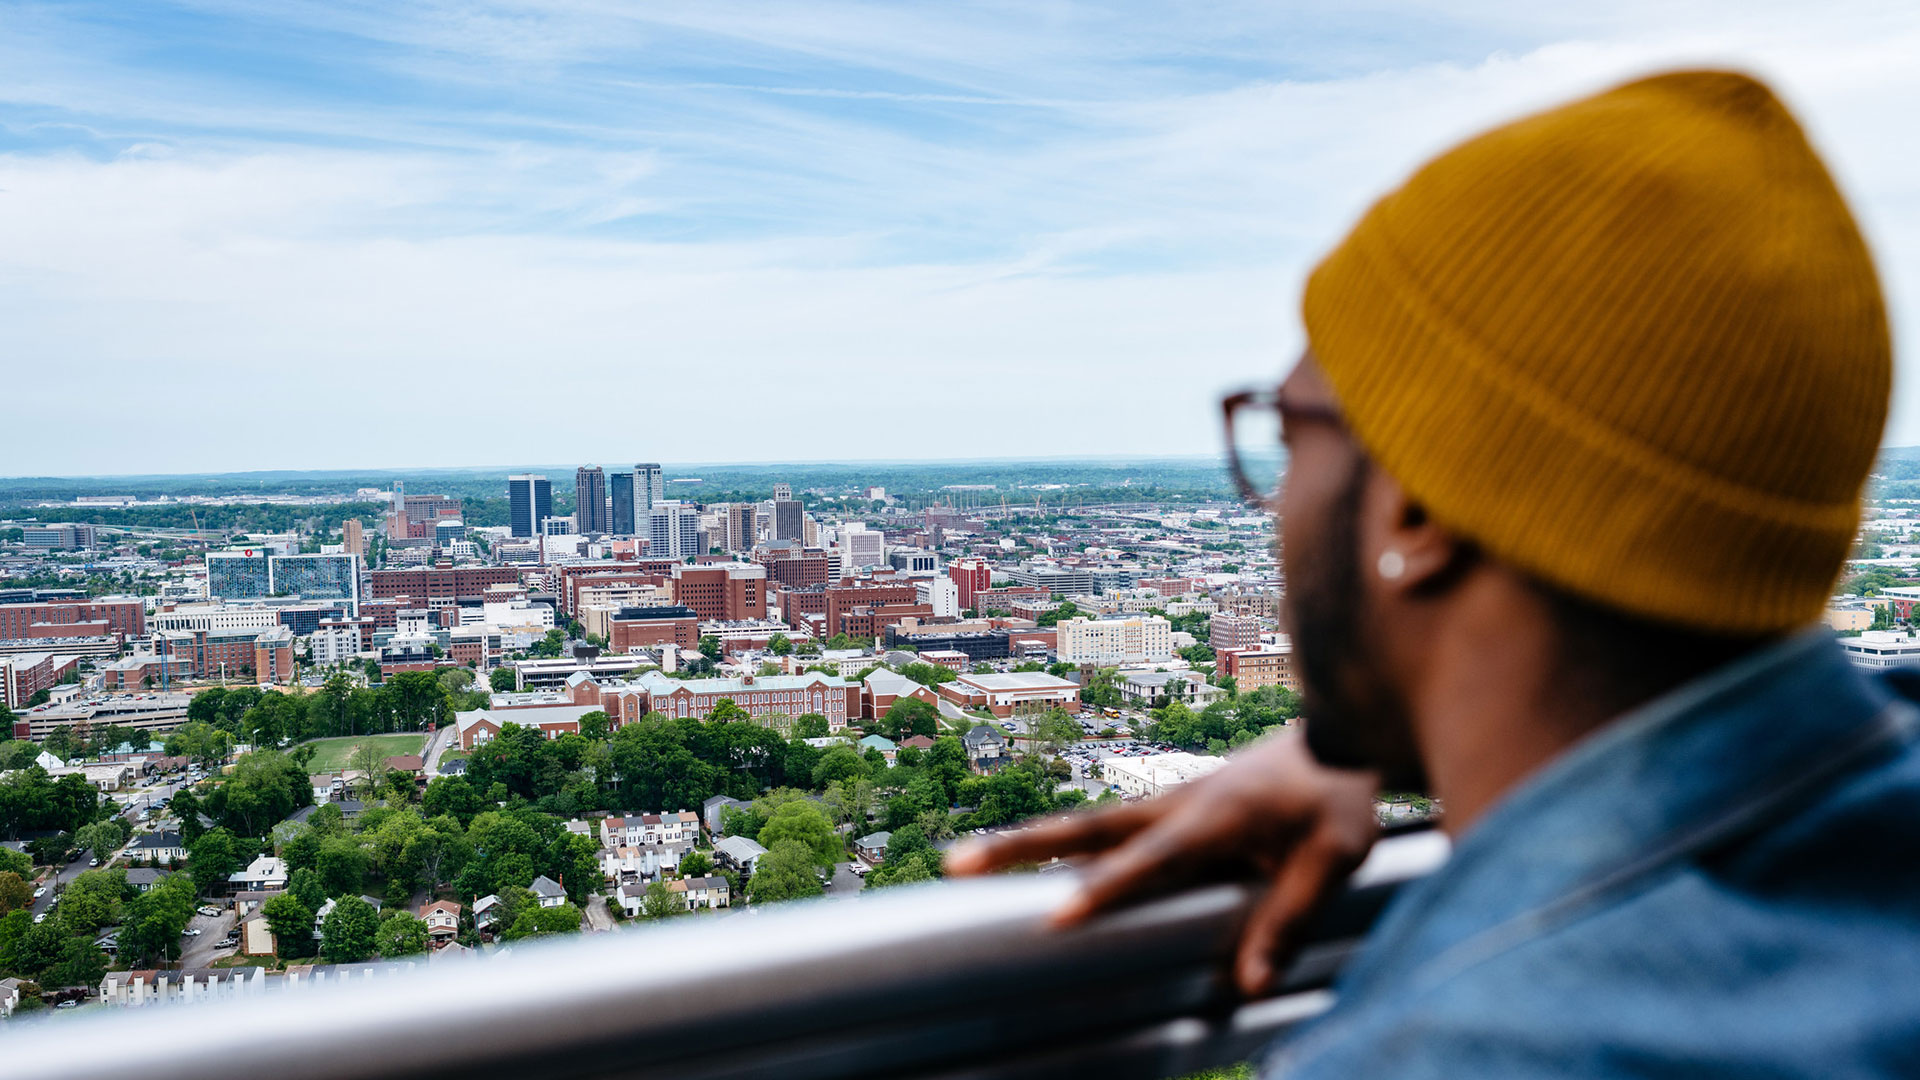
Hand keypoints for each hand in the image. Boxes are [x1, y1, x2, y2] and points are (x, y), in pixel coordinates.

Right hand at [945, 730, 1378, 995]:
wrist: (1338, 734)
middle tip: (956, 865)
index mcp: (1212, 816)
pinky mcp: (1169, 808)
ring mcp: (1167, 802)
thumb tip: (1246, 984)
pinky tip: (1030, 865)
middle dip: (1019, 848)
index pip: (1145, 861)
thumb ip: (1289, 917)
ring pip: (1086, 826)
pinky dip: (1062, 844)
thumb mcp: (1333, 858)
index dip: (1100, 891)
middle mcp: (1175, 804)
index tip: (1053, 917)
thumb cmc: (1338, 797)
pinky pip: (1108, 831)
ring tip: (965, 863)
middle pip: (1084, 830)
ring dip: (1026, 842)